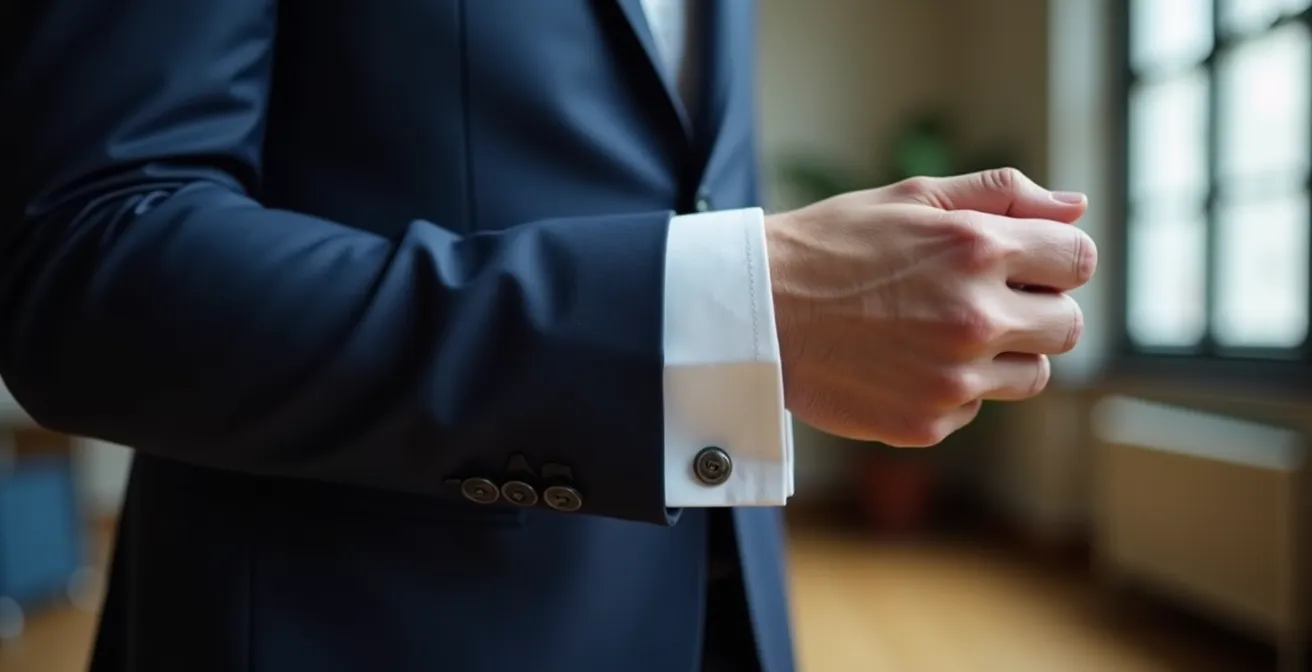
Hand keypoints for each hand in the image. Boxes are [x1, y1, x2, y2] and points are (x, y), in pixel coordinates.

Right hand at [765, 168, 1095, 446]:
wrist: (755, 313)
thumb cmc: (831, 245)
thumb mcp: (912, 197)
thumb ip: (1001, 194)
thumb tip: (1078, 206)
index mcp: (978, 248)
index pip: (1079, 259)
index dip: (1055, 259)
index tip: (1025, 264)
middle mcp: (976, 317)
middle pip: (1070, 325)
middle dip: (1038, 310)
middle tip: (984, 301)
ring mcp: (954, 378)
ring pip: (1032, 375)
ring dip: (1004, 355)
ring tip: (941, 334)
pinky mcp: (928, 423)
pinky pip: (976, 408)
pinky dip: (953, 389)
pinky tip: (905, 362)